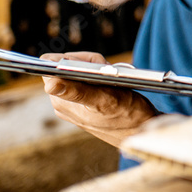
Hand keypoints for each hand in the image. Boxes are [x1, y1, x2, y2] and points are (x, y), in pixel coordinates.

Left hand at [41, 52, 157, 147]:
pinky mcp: (83, 105)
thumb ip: (77, 91)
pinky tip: (112, 86)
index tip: (93, 65)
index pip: (51, 65)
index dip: (72, 59)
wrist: (142, 131)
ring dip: (97, 70)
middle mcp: (63, 103)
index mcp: (61, 101)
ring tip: (113, 80)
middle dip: (88, 64)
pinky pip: (86, 81)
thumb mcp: (105, 100)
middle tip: (108, 72)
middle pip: (65, 67)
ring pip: (78, 73)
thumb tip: (50, 84)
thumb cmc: (128, 117)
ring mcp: (72, 105)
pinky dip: (100, 78)